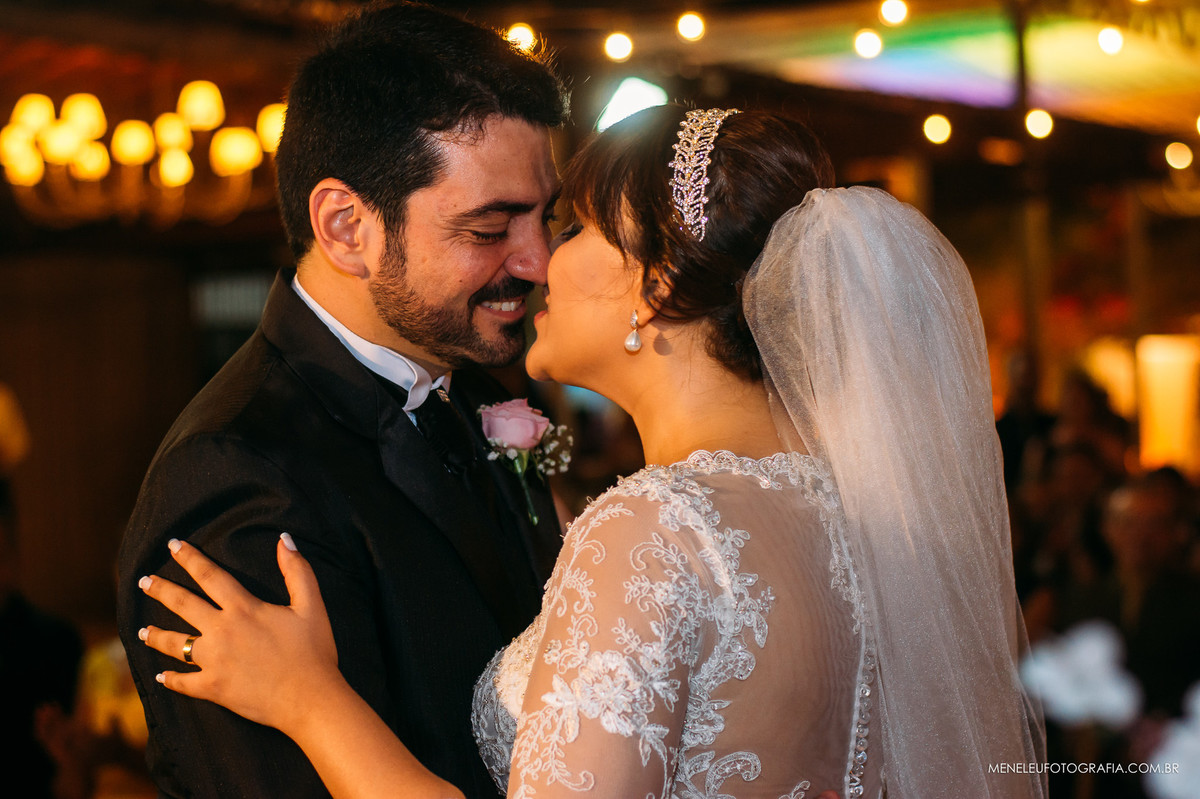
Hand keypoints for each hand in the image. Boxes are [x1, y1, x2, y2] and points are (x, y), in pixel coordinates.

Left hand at [138, 534, 339, 734]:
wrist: (309, 698)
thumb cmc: (314, 651)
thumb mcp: (311, 605)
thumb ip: (297, 571)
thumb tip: (284, 540)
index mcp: (243, 608)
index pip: (209, 575)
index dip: (190, 557)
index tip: (173, 545)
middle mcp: (221, 631)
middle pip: (182, 604)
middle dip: (160, 589)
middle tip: (143, 581)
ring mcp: (213, 661)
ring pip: (175, 644)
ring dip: (155, 635)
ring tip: (139, 630)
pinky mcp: (213, 688)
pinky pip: (184, 682)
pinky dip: (171, 679)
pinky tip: (162, 676)